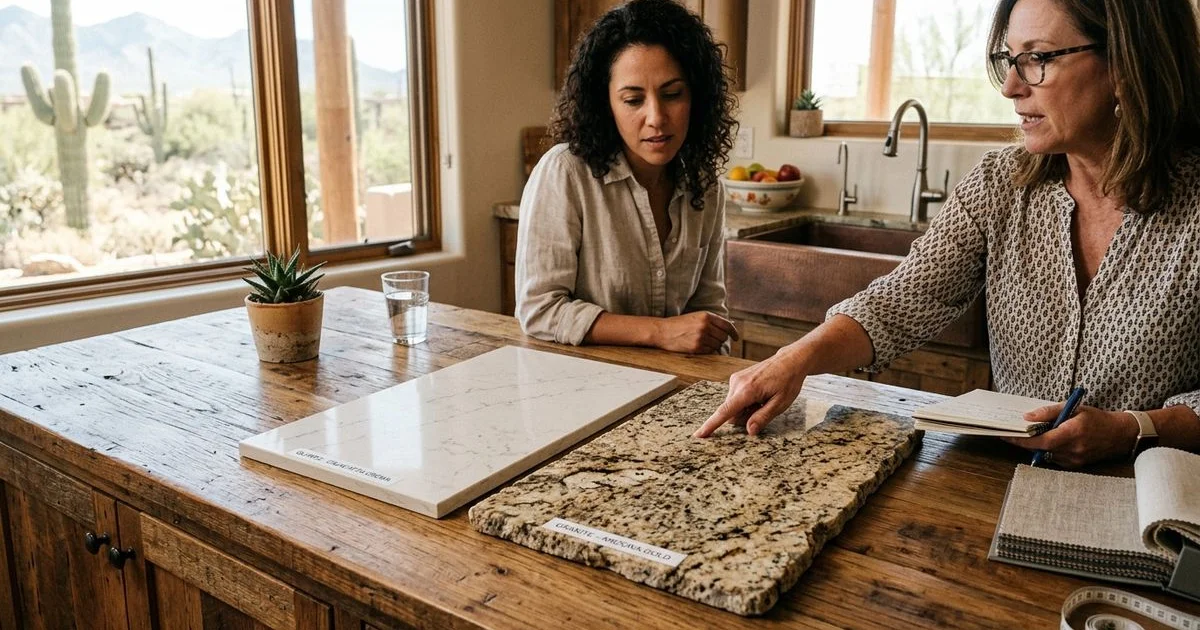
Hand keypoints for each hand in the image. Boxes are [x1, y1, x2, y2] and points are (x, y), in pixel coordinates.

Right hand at [653, 311, 738, 353]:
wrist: (663, 331)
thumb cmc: (679, 324)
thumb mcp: (696, 316)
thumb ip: (712, 320)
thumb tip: (731, 325)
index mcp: (706, 315)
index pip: (727, 325)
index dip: (733, 332)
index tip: (736, 337)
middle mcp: (705, 325)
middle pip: (723, 336)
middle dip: (720, 339)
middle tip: (711, 339)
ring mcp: (701, 336)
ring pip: (717, 345)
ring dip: (713, 345)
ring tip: (702, 341)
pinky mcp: (697, 347)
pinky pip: (710, 351)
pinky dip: (707, 350)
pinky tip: (698, 345)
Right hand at [693, 347, 807, 437]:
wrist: (790, 361)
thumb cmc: (788, 381)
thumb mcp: (781, 403)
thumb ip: (762, 417)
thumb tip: (749, 431)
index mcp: (747, 390)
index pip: (725, 412)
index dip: (711, 425)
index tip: (699, 435)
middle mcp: (737, 383)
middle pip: (731, 412)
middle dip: (744, 416)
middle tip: (764, 408)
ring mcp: (735, 379)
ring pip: (733, 406)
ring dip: (746, 409)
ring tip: (764, 399)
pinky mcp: (736, 378)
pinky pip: (736, 398)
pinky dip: (746, 401)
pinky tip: (760, 394)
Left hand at [1000, 404, 1138, 467]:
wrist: (1120, 435)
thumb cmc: (1097, 419)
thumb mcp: (1073, 408)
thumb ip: (1049, 412)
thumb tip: (1027, 417)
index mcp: (1072, 434)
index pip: (1040, 441)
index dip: (1021, 439)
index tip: (1006, 435)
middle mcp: (1073, 450)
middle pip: (1039, 449)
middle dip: (1024, 441)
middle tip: (1011, 433)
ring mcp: (1074, 460)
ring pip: (1045, 454)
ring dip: (1036, 445)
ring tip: (1030, 434)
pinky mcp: (1075, 465)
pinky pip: (1054, 458)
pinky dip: (1047, 450)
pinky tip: (1048, 440)